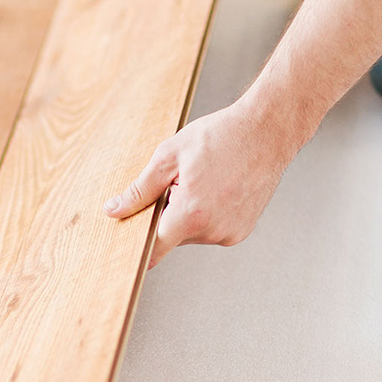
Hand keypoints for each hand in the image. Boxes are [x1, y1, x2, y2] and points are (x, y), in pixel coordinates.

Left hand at [103, 102, 298, 267]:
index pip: (153, 250)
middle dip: (168, 214)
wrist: (267, 131)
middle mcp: (213, 231)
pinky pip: (212, 230)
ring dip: (189, 213)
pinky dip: (208, 214)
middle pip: (172, 236)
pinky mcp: (241, 232)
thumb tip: (114, 210)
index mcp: (191, 214)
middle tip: (179, 182)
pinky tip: (218, 188)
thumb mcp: (169, 156)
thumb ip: (139, 190)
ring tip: (205, 181)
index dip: (138, 246)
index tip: (129, 244)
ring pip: (192, 232)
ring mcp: (230, 234)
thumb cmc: (220, 137)